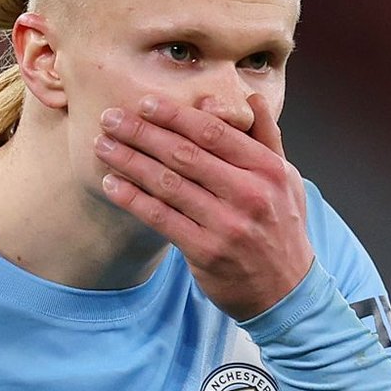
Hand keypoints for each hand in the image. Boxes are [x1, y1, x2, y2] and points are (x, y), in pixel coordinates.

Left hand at [94, 95, 314, 320]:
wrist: (286, 291)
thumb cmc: (281, 229)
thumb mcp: (286, 179)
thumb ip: (267, 138)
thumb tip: (252, 99)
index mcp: (268, 169)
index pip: (214, 133)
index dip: (175, 116)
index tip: (145, 103)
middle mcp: (249, 194)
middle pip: (185, 155)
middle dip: (142, 133)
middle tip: (110, 118)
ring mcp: (227, 225)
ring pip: (168, 184)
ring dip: (129, 162)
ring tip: (103, 146)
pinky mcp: (206, 252)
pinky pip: (161, 218)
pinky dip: (132, 199)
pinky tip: (111, 184)